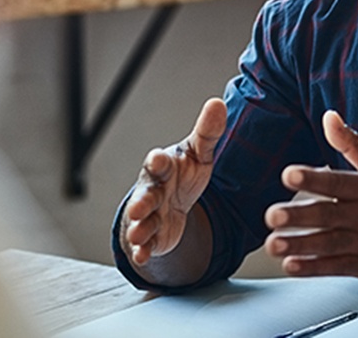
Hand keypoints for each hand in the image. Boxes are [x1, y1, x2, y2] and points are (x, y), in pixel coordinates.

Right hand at [123, 98, 226, 265]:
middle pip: (145, 194)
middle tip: (140, 206)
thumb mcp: (199, 154)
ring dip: (140, 227)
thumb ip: (208, 132)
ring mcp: (149, 214)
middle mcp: (152, 190)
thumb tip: (217, 103)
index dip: (158, 161)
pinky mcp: (151, 236)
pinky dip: (143, 250)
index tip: (158, 158)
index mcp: (164, 168)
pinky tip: (144, 254)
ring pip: (142, 221)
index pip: (159, 163)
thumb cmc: (183, 174)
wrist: (173, 204)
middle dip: (142, 201)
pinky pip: (145, 243)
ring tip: (140, 233)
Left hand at [263, 110, 357, 282]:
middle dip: (297, 215)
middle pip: (326, 214)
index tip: (289, 174)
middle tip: (271, 214)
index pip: (336, 181)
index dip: (312, 178)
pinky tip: (292, 265)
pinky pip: (335, 268)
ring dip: (298, 244)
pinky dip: (313, 268)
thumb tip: (328, 116)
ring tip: (273, 244)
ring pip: (327, 244)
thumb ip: (352, 144)